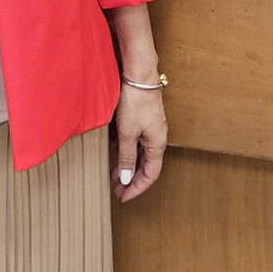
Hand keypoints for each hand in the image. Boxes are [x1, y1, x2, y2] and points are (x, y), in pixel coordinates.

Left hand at [110, 82, 167, 202]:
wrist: (139, 75)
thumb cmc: (136, 101)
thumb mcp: (128, 133)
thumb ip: (127, 157)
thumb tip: (127, 178)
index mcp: (157, 144)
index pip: (150, 175)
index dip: (137, 188)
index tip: (123, 196)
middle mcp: (157, 138)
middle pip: (147, 166)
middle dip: (132, 179)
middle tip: (118, 189)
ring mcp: (152, 128)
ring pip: (142, 155)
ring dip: (129, 166)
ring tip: (114, 174)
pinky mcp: (145, 120)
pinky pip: (138, 143)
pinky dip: (128, 152)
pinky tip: (116, 152)